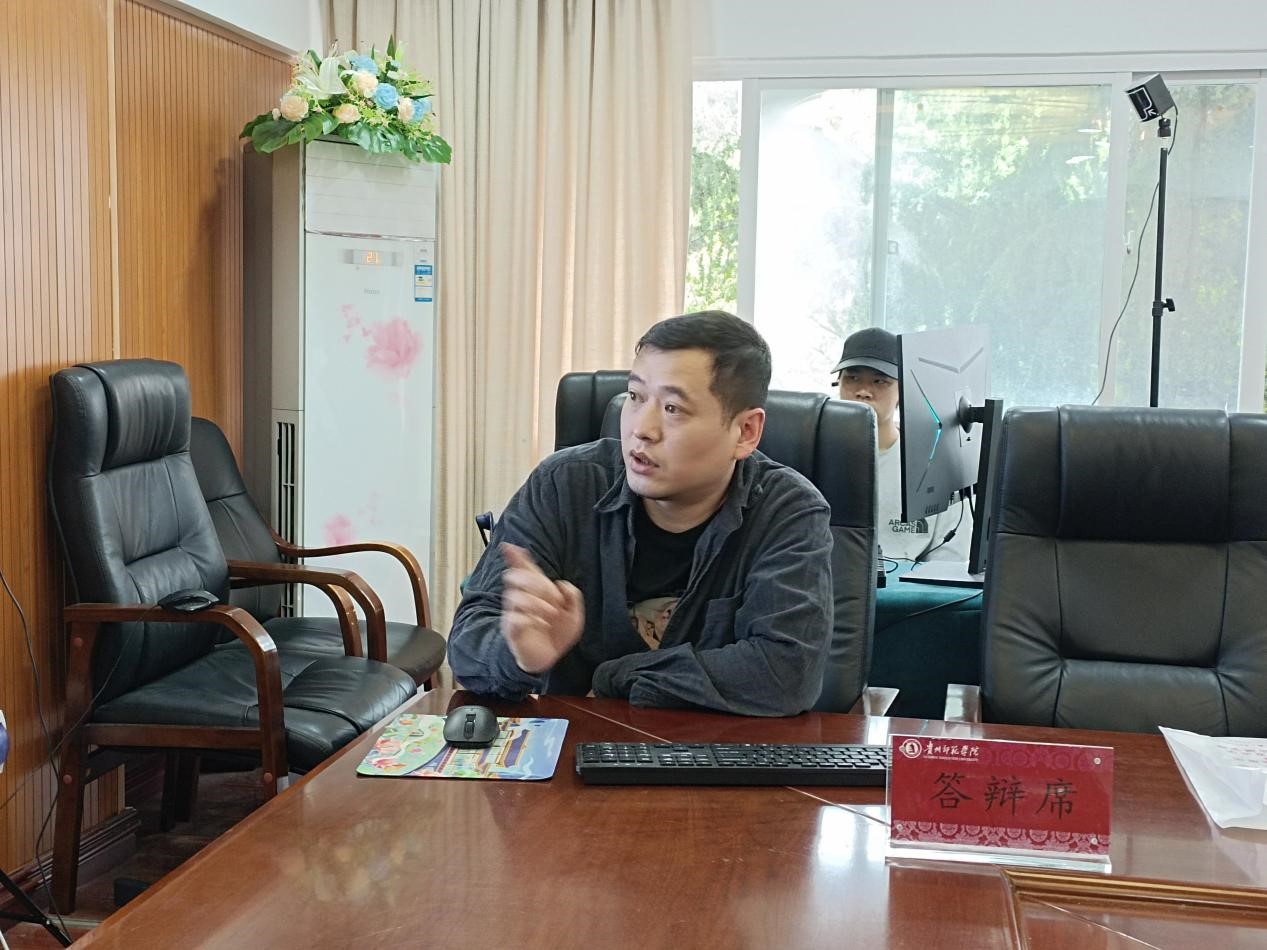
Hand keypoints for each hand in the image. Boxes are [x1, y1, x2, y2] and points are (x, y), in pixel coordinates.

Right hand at [499, 543, 583, 674]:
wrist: (548, 658)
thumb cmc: (556, 632)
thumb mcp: (573, 613)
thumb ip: (572, 595)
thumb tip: (561, 584)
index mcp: (534, 591)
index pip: (522, 568)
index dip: (515, 556)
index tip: (509, 546)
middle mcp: (520, 599)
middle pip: (515, 576)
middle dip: (536, 582)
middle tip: (554, 598)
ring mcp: (514, 614)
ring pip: (515, 596)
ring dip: (537, 604)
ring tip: (551, 615)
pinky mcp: (513, 631)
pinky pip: (514, 618)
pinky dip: (530, 620)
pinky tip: (541, 626)